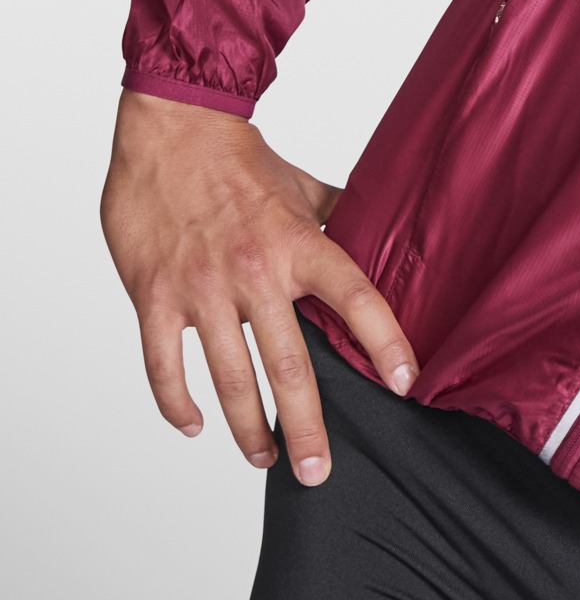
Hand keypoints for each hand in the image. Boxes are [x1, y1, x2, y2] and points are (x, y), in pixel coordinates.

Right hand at [100, 89, 417, 485]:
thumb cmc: (241, 158)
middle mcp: (255, 274)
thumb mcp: (304, 188)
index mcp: (300, 245)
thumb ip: (340, 220)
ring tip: (264, 459)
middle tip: (318, 470)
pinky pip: (165, 364)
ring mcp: (202, 289)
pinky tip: (194, 426)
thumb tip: (381, 235)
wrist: (172, 128)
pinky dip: (177, 402)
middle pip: (290, 366)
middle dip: (306, 427)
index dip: (385, 341)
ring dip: (247, 428)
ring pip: (230, 378)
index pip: (356, 299)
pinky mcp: (155, 296)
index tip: (405, 383)